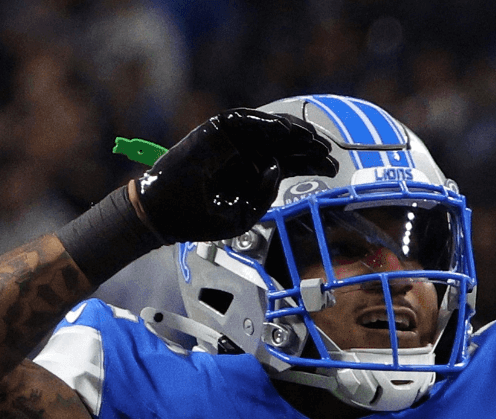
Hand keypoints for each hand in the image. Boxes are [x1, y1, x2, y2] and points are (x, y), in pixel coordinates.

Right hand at [134, 109, 339, 241]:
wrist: (162, 213)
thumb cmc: (199, 219)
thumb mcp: (242, 216)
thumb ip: (263, 195)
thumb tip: (277, 167)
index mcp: (253, 173)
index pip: (289, 163)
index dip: (311, 162)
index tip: (332, 167)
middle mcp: (246, 154)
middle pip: (285, 145)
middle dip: (309, 147)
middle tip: (328, 153)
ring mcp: (232, 142)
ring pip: (269, 130)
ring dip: (292, 132)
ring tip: (312, 139)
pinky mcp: (216, 131)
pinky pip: (245, 121)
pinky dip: (265, 123)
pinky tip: (285, 131)